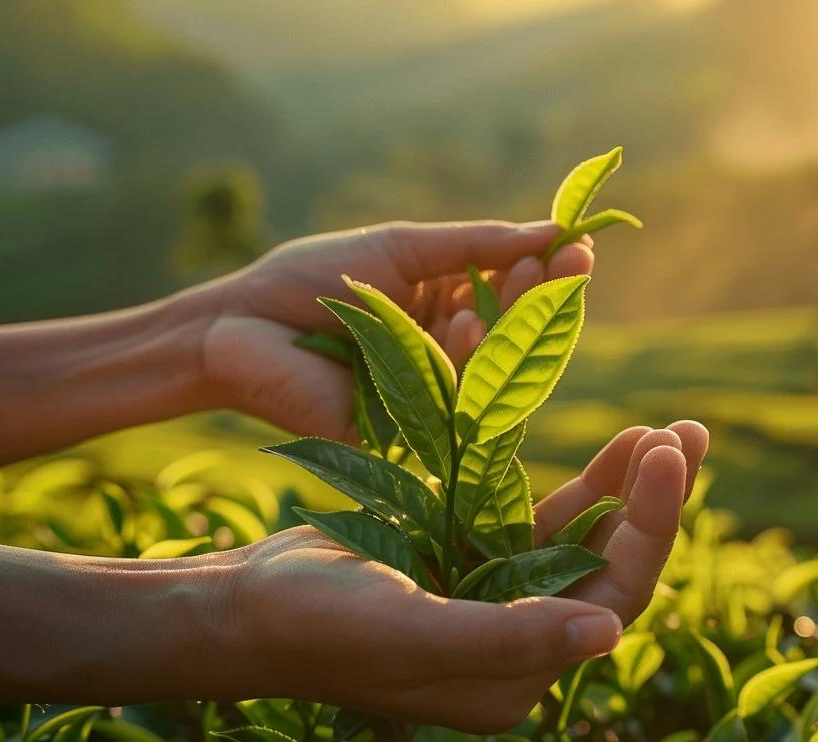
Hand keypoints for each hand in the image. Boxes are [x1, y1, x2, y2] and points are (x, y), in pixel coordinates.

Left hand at [194, 220, 594, 442]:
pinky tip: (461, 322)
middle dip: (546, 298)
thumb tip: (552, 229)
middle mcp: (445, 357)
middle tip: (572, 264)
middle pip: (515, 337)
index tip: (581, 246)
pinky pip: (453, 403)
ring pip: (494, 371)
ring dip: (513, 322)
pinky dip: (462, 358)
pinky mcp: (406, 435)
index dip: (548, 274)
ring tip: (523, 280)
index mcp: (445, 309)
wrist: (237, 323)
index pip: (513, 297)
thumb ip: (474, 245)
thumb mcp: (400, 247)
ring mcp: (429, 398)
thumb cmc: (310, 279)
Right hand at [224, 422, 708, 730]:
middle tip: (689, 432)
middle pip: (612, 569)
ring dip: (630, 487)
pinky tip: (621, 443)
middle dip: (654, 503)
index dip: (647, 529)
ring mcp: (504, 601)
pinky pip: (550, 522)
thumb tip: (608, 632)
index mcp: (517, 680)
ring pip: (589, 540)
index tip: (666, 456)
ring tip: (671, 430)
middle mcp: (523, 647)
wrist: (242, 605)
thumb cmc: (316, 624)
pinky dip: (588, 485)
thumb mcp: (411, 631)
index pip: (609, 601)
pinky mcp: (480, 563)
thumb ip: (507, 637)